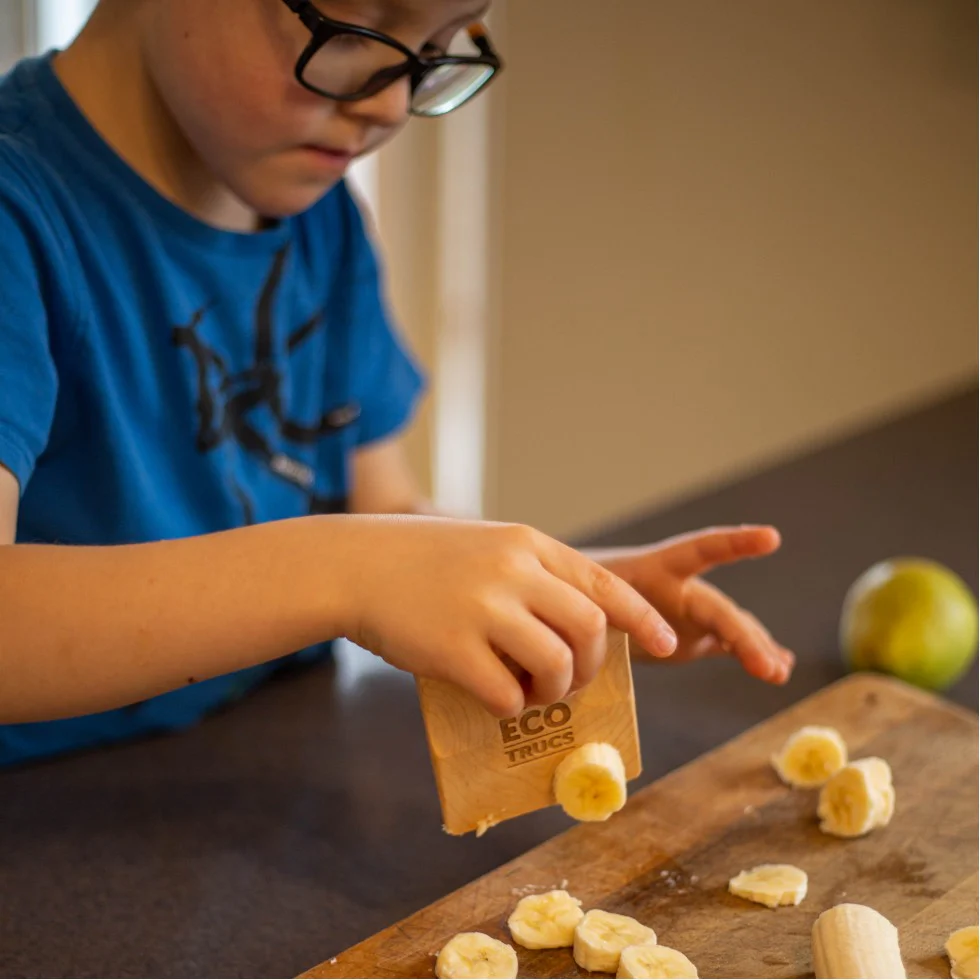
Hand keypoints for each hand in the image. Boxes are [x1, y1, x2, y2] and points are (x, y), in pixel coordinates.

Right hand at [334, 515, 678, 716]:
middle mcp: (512, 570)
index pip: (601, 582)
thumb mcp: (485, 546)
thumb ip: (530, 576)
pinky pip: (506, 693)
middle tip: (571, 680)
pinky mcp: (452, 649)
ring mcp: (483, 608)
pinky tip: (495, 698)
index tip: (663, 643)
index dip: (639, 617)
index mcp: (525, 544)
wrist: (354, 564)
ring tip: (532, 691)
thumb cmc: (420, 560)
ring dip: (554, 687)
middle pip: (588, 626)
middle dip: (590, 663)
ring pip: (555, 662)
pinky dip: (511, 706)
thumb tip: (572, 630)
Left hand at [597, 526, 794, 683]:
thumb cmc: (577, 589)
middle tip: (769, 668)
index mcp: (656, 567)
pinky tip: (779, 667)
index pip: (700, 549)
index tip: (771, 538)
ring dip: (755, 648)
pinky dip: (751, 655)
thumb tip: (590, 612)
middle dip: (745, 637)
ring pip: (732, 629)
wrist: (581, 604)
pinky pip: (728, 646)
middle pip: (719, 610)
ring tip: (778, 672)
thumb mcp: (580, 591)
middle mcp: (682, 588)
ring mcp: (691, 614)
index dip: (734, 542)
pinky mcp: (693, 638)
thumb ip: (591, 601)